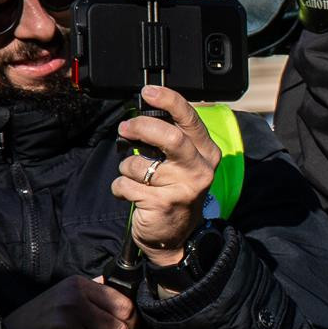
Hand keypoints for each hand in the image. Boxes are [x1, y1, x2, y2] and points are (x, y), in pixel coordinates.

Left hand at [113, 85, 220, 266]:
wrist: (177, 236)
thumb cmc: (175, 191)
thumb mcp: (183, 162)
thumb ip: (171, 138)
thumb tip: (142, 113)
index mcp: (207, 152)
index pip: (190, 120)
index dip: (169, 101)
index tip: (149, 92)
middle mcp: (200, 168)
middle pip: (169, 137)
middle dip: (141, 128)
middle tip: (125, 129)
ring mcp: (183, 188)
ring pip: (138, 165)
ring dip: (126, 169)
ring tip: (135, 177)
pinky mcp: (163, 204)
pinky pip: (126, 186)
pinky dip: (120, 188)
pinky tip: (133, 195)